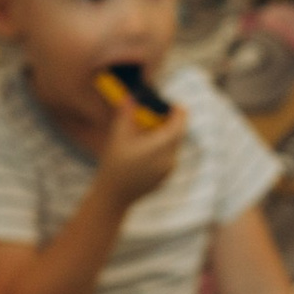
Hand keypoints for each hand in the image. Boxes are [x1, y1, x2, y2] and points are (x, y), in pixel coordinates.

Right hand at [93, 92, 186, 208]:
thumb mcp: (118, 136)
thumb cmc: (114, 164)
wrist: (113, 196)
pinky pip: (170, 157)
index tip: (176, 104)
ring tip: (155, 129)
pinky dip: (164, 148)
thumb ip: (126, 114)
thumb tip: (129, 97)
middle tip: (165, 113)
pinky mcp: (165, 177)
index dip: (179, 113)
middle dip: (173, 123)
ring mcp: (168, 170)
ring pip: (174, 147)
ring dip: (168, 136)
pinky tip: (150, 147)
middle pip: (177, 136)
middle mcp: (169, 159)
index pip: (178, 126)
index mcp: (160, 147)